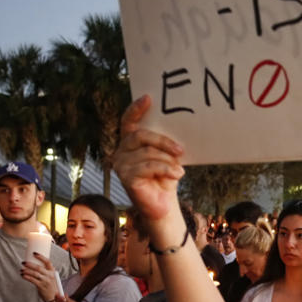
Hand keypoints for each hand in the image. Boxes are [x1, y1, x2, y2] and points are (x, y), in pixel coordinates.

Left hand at [20, 253, 58, 301]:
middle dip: (30, 264)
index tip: (34, 253)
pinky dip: (26, 277)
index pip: (47, 261)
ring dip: (26, 271)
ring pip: (34, 274)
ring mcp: (45, 281)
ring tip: (21, 269)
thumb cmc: (49, 285)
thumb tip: (32, 264)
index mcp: (52, 271)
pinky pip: (32, 280)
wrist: (52, 296)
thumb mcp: (50, 276)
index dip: (41, 257)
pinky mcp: (41, 286)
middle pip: (39, 268)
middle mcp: (49, 275)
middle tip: (23, 262)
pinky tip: (22, 275)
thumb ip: (44, 271)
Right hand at [112, 95, 185, 221]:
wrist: (163, 204)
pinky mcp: (125, 177)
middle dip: (163, 141)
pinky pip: (148, 166)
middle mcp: (121, 151)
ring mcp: (121, 165)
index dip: (136, 109)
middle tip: (180, 149)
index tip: (148, 98)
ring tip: (179, 169)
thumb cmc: (165, 177)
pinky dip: (166, 169)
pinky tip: (176, 174)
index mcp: (130, 142)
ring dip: (167, 159)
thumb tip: (179, 127)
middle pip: (140, 136)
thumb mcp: (167, 155)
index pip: (129, 122)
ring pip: (147, 152)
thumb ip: (165, 142)